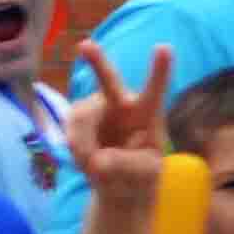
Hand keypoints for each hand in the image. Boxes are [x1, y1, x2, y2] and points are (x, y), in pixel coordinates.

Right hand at [68, 50, 179, 198]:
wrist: (120, 187)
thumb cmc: (141, 175)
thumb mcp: (146, 175)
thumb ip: (129, 166)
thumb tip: (99, 162)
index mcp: (148, 113)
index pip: (155, 90)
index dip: (159, 71)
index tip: (164, 47)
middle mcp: (122, 104)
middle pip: (108, 80)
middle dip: (97, 61)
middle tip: (85, 46)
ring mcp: (97, 110)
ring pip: (80, 117)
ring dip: (83, 145)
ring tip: (94, 166)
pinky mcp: (79, 120)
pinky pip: (69, 130)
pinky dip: (77, 152)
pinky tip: (88, 161)